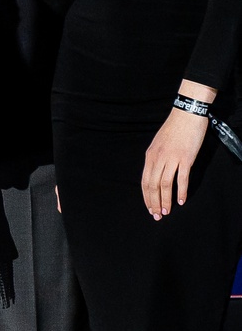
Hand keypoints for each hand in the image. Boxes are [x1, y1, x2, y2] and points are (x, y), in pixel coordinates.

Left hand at [142, 83, 214, 218]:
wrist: (186, 115)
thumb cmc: (173, 130)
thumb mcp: (158, 144)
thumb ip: (156, 159)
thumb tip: (155, 174)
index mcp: (149, 156)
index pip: (144, 181)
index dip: (146, 197)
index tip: (149, 208)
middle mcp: (157, 158)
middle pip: (152, 185)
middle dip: (154, 202)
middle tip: (158, 215)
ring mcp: (171, 158)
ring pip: (165, 184)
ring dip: (166, 200)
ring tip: (167, 212)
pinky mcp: (185, 158)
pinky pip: (181, 178)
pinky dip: (181, 191)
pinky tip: (181, 201)